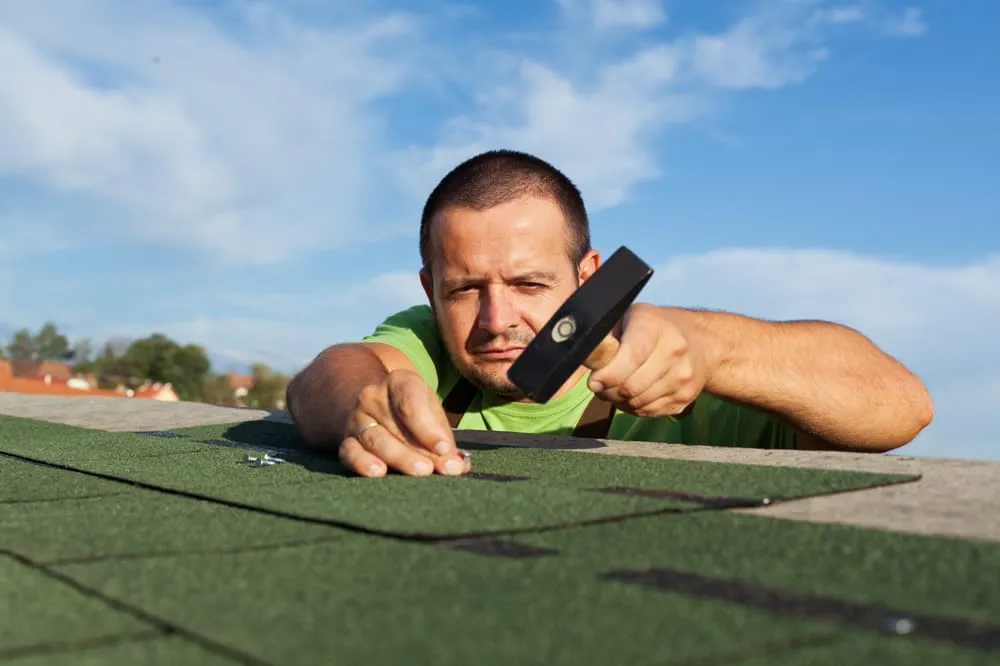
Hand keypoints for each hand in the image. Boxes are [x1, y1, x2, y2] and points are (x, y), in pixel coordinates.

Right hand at [338, 369, 470, 477]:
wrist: (374, 406)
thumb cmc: (412, 412)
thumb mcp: (431, 414)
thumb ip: (444, 439)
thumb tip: (458, 465)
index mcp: (399, 382)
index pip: (411, 402)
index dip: (428, 427)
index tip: (444, 448)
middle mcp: (373, 396)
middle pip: (395, 425)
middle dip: (418, 449)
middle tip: (433, 468)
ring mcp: (357, 418)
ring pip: (375, 439)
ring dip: (398, 458)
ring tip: (419, 472)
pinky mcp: (346, 439)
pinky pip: (350, 452)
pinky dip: (362, 463)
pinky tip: (378, 472)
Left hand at [584, 303, 708, 417]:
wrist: (702, 343)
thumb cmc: (655, 328)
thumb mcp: (631, 318)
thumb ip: (607, 335)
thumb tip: (583, 355)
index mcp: (656, 327)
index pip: (630, 358)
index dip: (607, 375)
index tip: (594, 380)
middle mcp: (675, 351)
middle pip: (631, 386)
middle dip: (608, 390)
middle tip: (600, 385)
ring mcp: (683, 377)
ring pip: (638, 403)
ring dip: (619, 401)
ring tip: (615, 388)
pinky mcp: (685, 398)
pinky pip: (649, 412)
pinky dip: (634, 408)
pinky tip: (632, 395)